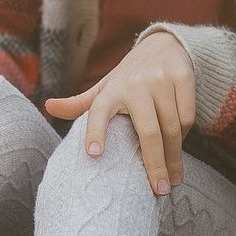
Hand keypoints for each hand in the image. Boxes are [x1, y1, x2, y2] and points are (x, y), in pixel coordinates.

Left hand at [44, 30, 195, 195]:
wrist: (163, 45)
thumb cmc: (129, 76)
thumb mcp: (104, 87)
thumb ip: (80, 103)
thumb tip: (48, 106)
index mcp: (111, 90)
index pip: (98, 110)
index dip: (95, 131)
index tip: (94, 155)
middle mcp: (136, 84)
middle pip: (148, 132)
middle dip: (155, 164)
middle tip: (159, 190)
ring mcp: (161, 79)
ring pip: (172, 128)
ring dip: (174, 158)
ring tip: (173, 180)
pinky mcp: (183, 77)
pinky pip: (187, 117)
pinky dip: (185, 137)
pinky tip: (180, 151)